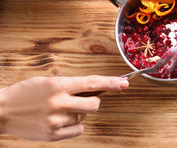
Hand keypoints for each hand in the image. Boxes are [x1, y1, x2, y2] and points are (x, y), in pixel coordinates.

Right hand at [0, 76, 127, 140]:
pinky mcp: (53, 135)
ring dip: (76, 114)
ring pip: (83, 117)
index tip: (124, 83)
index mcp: (58, 85)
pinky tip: (58, 121)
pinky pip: (77, 130)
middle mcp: (59, 102)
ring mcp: (56, 120)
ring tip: (58, 111)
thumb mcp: (48, 81)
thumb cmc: (25, 93)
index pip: (92, 82)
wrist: (1, 111)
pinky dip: (72, 126)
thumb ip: (71, 85)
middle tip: (81, 100)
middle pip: (94, 105)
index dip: (111, 83)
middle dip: (92, 102)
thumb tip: (93, 88)